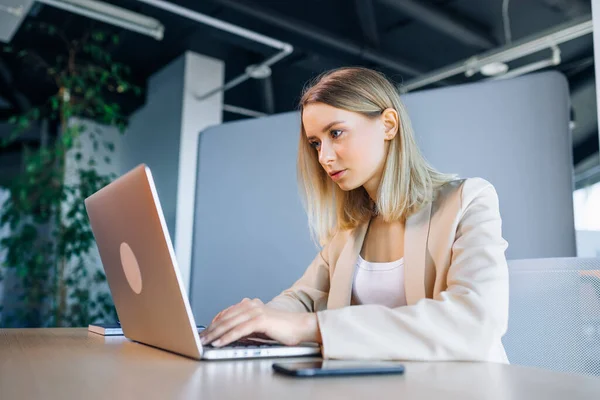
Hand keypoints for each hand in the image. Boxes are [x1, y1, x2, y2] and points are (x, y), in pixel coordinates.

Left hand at [199, 298, 321, 347]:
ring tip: (206, 342)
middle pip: (225, 317)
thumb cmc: (283, 329)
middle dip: (210, 329)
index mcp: (251, 305)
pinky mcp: (260, 320)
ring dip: (215, 334)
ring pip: (230, 323)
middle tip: (200, 338)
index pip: (227, 313)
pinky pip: (239, 330)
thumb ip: (246, 327)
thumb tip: (229, 334)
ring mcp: (256, 311)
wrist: (301, 327)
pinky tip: (219, 342)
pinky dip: (227, 337)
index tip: (204, 332)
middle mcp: (252, 305)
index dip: (213, 323)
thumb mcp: (260, 327)